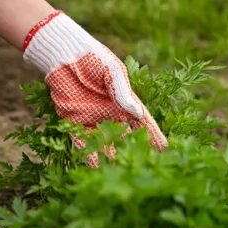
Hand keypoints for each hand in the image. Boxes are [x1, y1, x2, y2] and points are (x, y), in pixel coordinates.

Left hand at [22, 12, 167, 162]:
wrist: (64, 54)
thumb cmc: (93, 58)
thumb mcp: (112, 72)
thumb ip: (122, 93)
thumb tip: (137, 114)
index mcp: (123, 101)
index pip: (142, 122)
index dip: (152, 135)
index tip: (164, 149)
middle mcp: (109, 113)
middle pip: (124, 137)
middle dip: (132, 151)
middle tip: (141, 168)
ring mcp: (92, 119)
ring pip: (103, 143)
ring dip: (110, 156)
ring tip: (117, 173)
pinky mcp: (73, 121)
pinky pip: (81, 141)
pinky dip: (87, 153)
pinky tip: (94, 165)